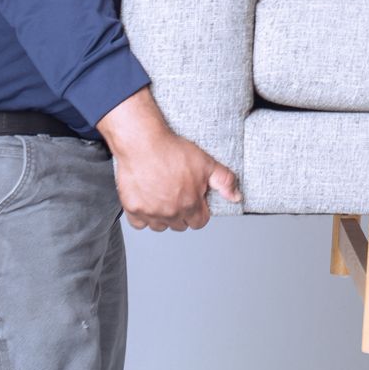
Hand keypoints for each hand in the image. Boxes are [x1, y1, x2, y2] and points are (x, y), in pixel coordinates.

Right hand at [95, 88, 240, 230]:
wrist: (143, 143)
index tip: (195, 199)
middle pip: (180, 225)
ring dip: (163, 217)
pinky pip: (138, 223)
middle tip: (178, 195)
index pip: (199, 223)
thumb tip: (236, 197)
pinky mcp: (132, 208)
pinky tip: (148, 201)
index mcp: (190, 205)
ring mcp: (150, 212)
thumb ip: (225, 182)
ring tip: (163, 198)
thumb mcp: (207, 163)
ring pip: (159, 226)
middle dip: (182, 214)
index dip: (199, 211)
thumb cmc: (173, 151)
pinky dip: (143, 216)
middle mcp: (170, 213)